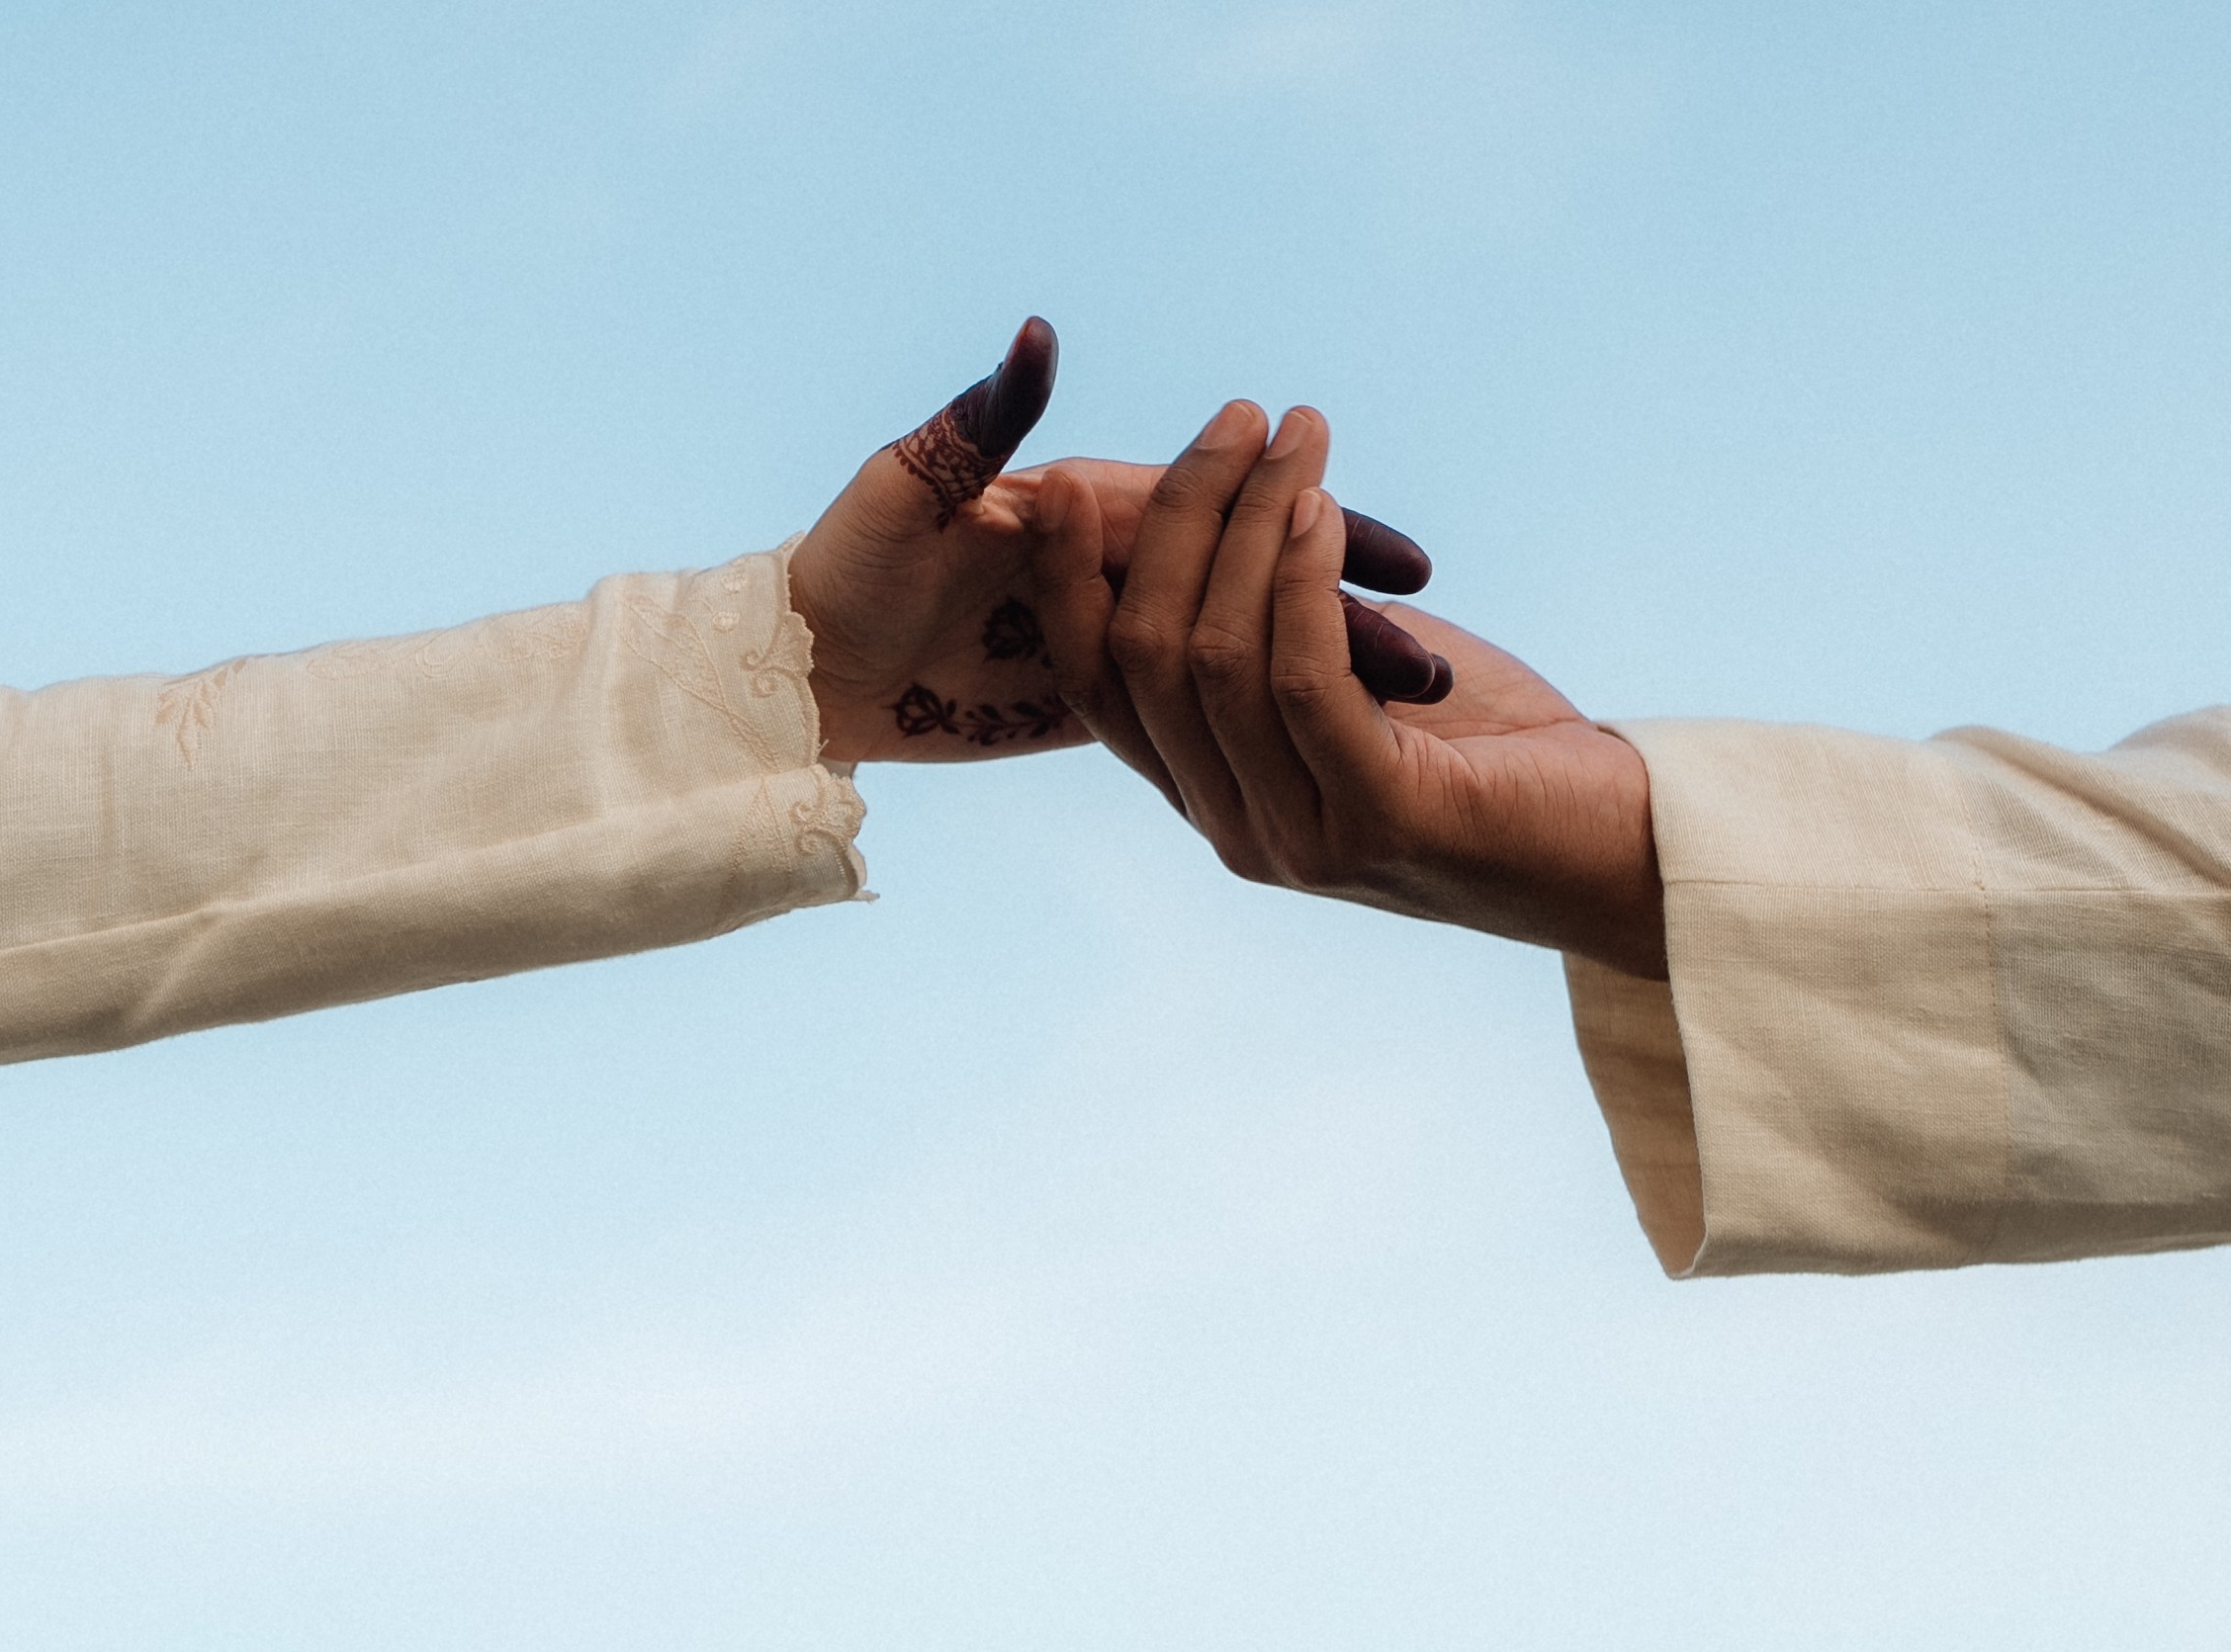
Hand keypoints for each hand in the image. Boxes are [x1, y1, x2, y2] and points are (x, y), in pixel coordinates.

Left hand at [788, 323, 1435, 763]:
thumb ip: (982, 422)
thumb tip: (1040, 339)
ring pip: (1242, 641)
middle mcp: (1110, 559)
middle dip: (1344, 610)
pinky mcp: (1093, 694)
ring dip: (1324, 666)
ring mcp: (1110, 627)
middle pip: (1253, 577)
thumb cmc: (839, 567)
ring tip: (1413, 708)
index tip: (1399, 559)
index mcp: (1083, 505)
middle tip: (1432, 656)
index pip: (1223, 510)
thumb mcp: (905, 490)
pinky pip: (1199, 699)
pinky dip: (1270, 707)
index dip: (1313, 531)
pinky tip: (1339, 733)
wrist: (798, 666)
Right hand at [1023, 403, 1666, 978]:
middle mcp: (1236, 829)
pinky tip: (1322, 509)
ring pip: (1218, 657)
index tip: (1066, 479)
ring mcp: (1300, 837)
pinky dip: (1302, 581)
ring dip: (1250, 523)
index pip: (1098, 686)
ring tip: (1295, 436)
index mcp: (1215, 798)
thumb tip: (1225, 506)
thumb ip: (1280, 625)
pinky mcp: (1378, 821)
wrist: (1621, 854)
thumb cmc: (1497, 750)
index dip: (1066, 583)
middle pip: (1149, 654)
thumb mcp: (1363, 673)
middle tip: (1237, 419)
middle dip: (1181, 517)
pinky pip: (1303, 681)